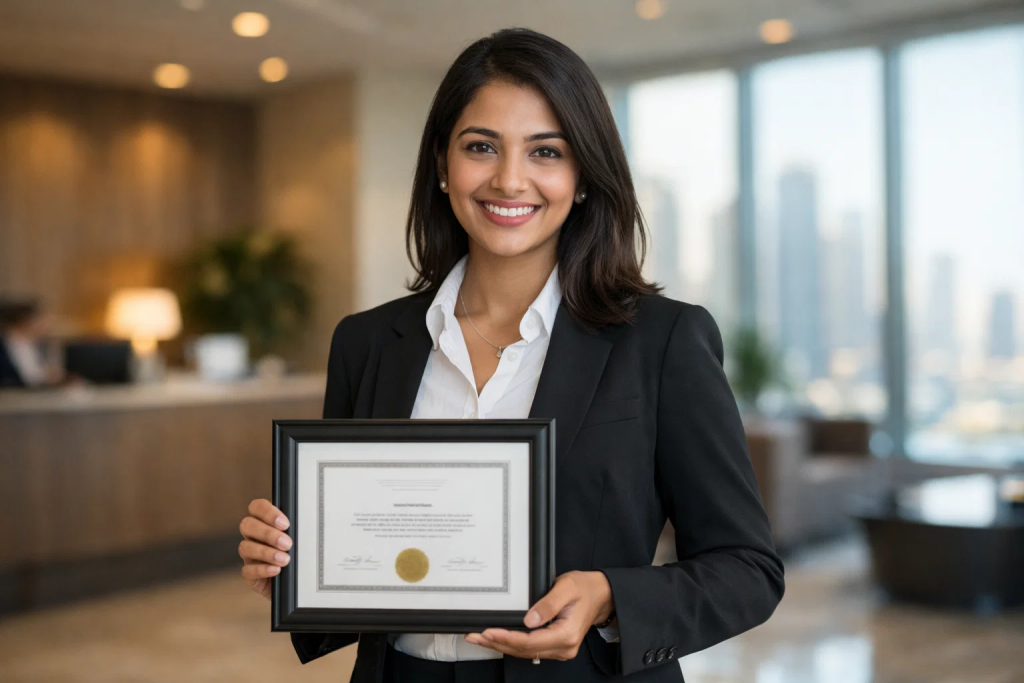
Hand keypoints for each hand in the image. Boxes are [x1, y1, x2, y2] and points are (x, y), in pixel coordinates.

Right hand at [238, 499, 291, 599]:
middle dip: (267, 533)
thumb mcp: (301, 540)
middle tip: (287, 543)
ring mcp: (250, 555)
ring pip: (245, 547)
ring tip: (285, 560)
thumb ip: (298, 529)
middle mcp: (254, 536)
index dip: (267, 512)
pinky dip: (262, 570)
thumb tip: (308, 522)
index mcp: (265, 522)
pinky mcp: (249, 574)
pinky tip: (276, 570)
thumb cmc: (300, 556)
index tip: (285, 524)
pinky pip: (247, 570)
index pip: (256, 507)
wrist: (299, 583)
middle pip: (247, 525)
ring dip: (266, 552)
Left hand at [465, 570, 614, 660]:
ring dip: (501, 646)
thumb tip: (529, 620)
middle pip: (524, 650)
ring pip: (524, 652)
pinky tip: (497, 639)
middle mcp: (563, 647)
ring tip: (479, 638)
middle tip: (475, 636)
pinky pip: (529, 649)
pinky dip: (511, 644)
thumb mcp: (566, 588)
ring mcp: (559, 649)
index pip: (530, 641)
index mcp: (566, 634)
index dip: (507, 638)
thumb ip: (548, 604)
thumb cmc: (584, 588)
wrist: (600, 595)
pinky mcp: (555, 646)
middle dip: (498, 643)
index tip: (488, 632)